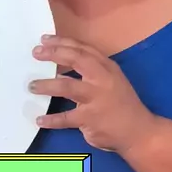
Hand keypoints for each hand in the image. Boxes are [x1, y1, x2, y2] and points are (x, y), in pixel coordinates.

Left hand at [30, 35, 159, 153]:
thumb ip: (92, 70)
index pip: (82, 49)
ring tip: (32, 86)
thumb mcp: (112, 80)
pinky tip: (39, 120)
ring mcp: (96, 99)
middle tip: (35, 53)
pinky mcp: (90, 119)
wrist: (139, 131)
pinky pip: (66, 118)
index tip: (44, 40)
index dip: (62, 42)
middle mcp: (102, 79)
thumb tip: (62, 63)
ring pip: (67, 86)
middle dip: (53, 54)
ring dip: (46, 85)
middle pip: (75, 60)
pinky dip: (51, 120)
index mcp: (107, 68)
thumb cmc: (122, 105)